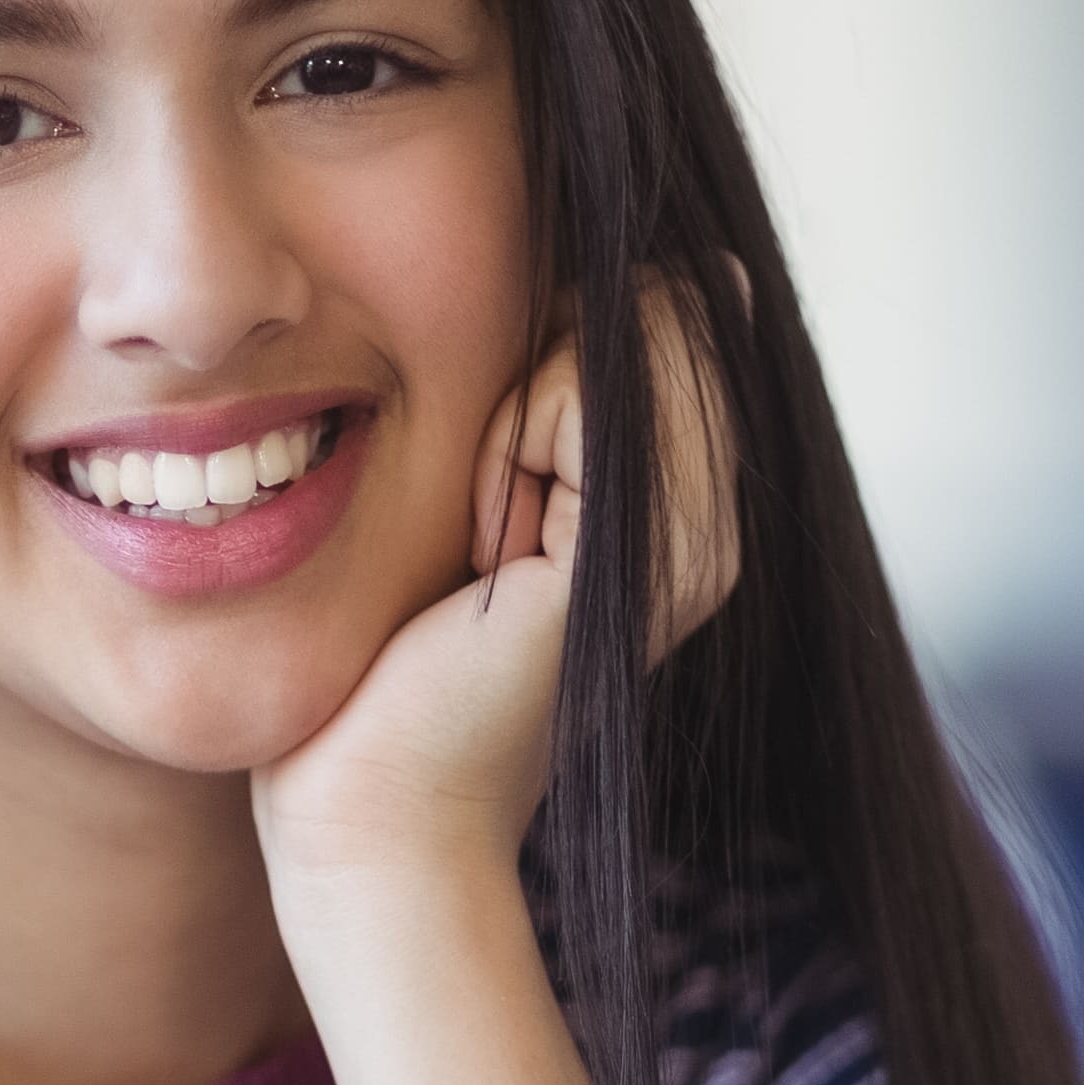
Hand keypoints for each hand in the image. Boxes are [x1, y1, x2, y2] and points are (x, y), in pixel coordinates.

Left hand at [252, 272, 740, 905]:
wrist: (374, 812)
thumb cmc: (395, 660)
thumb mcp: (489, 492)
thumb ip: (565, 391)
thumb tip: (686, 272)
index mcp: (680, 514)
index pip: (663, 319)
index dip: (555, 355)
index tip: (495, 481)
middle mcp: (708, 534)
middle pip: (647, 323)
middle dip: (533, 378)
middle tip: (483, 521)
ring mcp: (685, 553)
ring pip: (609, 355)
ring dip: (513, 419)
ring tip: (483, 541)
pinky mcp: (631, 563)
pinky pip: (575, 408)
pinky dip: (505, 452)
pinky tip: (485, 551)